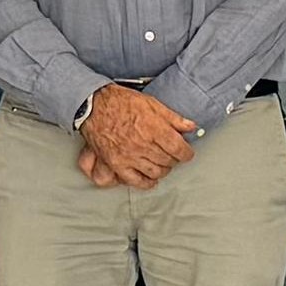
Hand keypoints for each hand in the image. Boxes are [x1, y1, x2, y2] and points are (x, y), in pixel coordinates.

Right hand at [77, 84, 192, 189]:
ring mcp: (130, 156)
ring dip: (163, 169)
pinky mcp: (117, 164)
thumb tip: (191, 127)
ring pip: (156, 172)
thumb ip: (173, 117)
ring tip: (162, 164)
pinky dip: (146, 183)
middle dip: (174, 159)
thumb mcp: (152, 104)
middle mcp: (143, 145)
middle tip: (173, 155)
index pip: (179, 149)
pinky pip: (136, 181)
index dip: (187, 153)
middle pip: (169, 161)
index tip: (187, 153)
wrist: (94, 106)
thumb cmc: (121, 102)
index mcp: (155, 129)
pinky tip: (150, 178)